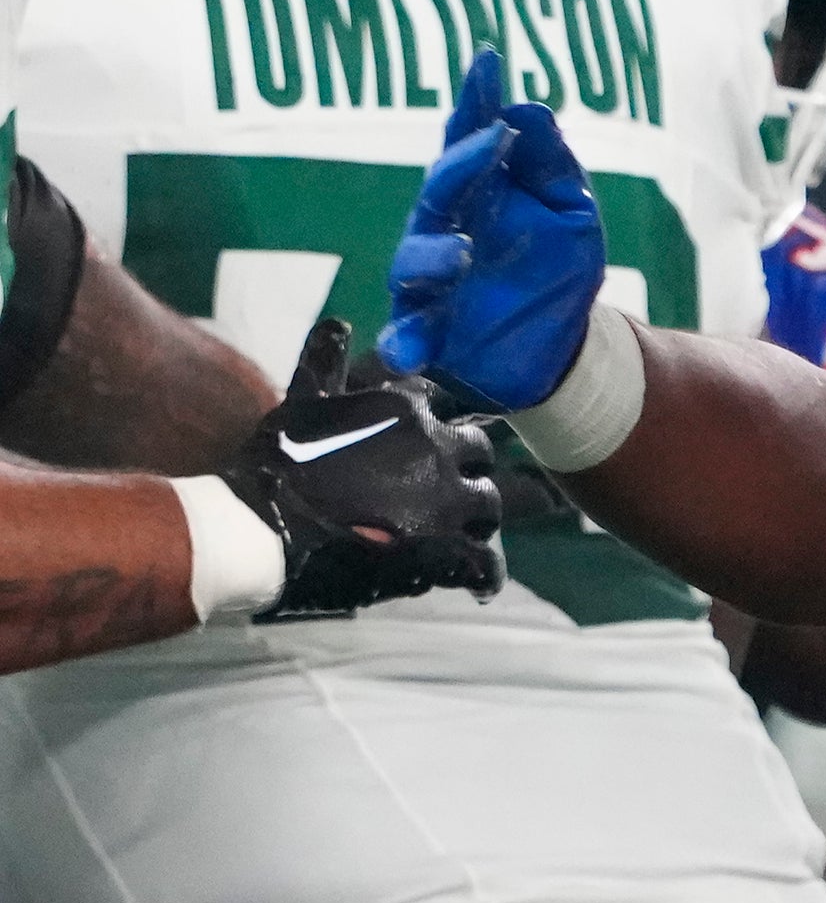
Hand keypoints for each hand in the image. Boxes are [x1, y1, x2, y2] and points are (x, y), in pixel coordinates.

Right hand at [220, 319, 501, 617]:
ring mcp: (446, 500)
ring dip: (477, 517)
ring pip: (489, 504)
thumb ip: (324, 362)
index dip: (440, 427)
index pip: (450, 406)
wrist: (259, 531)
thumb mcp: (299, 403)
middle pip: (480, 454)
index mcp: (411, 409)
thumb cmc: (276, 465)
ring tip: (457, 534)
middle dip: (467, 469)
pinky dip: (485, 571)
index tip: (428, 445)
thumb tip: (338, 321)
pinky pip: (485, 562)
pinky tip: (478, 581)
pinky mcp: (443, 551)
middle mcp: (440, 448)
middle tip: (446, 493)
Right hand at [379, 48, 605, 410]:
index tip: (488, 61)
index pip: (471, 139)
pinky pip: (406, 336)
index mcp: (480, 193)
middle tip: (493, 141)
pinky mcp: (427, 334)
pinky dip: (404, 341)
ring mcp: (430, 282)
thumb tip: (530, 109)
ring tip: (463, 254)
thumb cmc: (558, 267)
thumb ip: (550, 166)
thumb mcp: (571, 211)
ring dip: (434, 255)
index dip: (476, 100)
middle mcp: (444, 228)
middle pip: (441, 190)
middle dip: (463, 166)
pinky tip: (408, 348)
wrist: (563, 344)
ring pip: (414, 261)